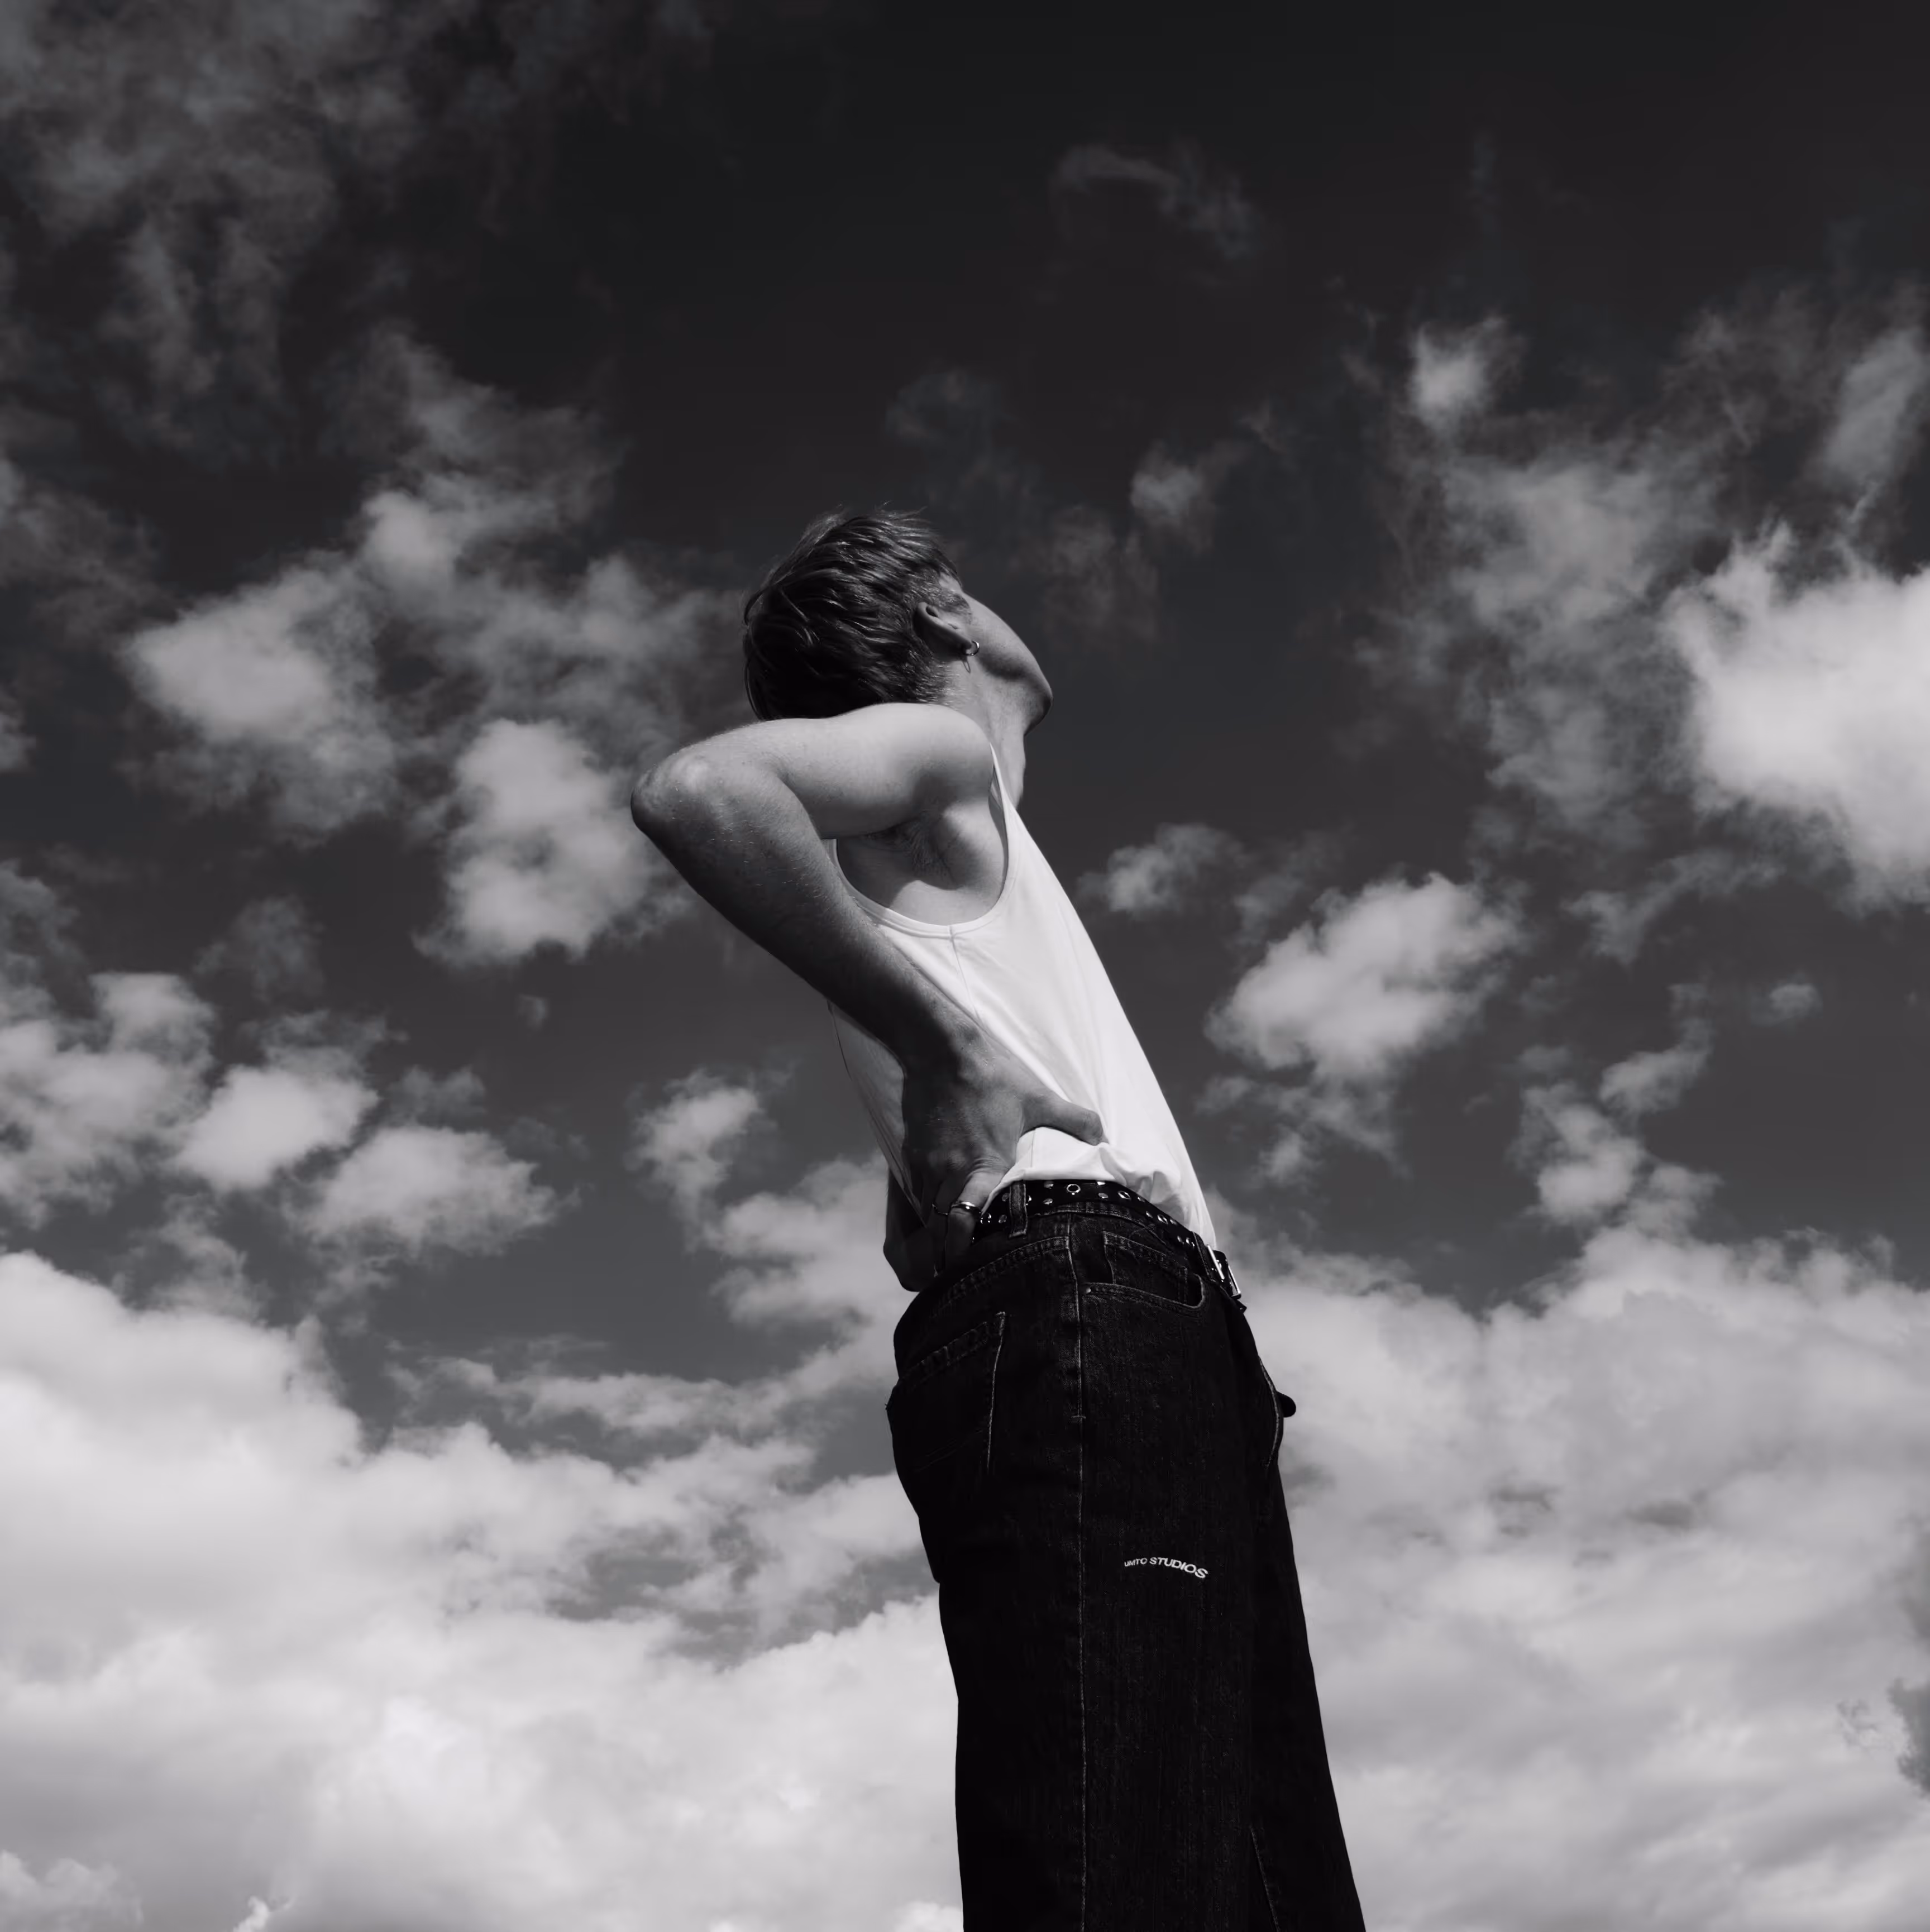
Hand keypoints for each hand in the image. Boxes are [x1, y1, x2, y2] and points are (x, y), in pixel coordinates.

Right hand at [899, 1030, 1103, 1272]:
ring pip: (925, 1217)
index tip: (973, 1265)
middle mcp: (951, 1172)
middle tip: (961, 1274)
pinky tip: (936, 1216)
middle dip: (945, 1257)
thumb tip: (1102, 1134)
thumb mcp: (1037, 1097)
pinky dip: (925, 1211)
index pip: (964, 1222)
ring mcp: (928, 1165)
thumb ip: (1071, 1120)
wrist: (940, 1049)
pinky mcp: (912, 1154)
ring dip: (935, 1237)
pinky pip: (916, 1195)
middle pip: (938, 1232)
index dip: (963, 1250)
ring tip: (947, 1256)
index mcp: (984, 1166)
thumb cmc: (991, 1075)